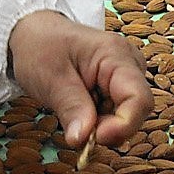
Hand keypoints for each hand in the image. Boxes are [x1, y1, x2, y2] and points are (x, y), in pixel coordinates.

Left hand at [6, 11, 154, 148]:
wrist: (34, 34)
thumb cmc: (41, 46)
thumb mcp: (50, 77)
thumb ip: (70, 107)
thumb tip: (82, 139)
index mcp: (116, 55)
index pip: (139, 98)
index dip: (124, 125)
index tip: (96, 138)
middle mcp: (129, 66)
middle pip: (136, 111)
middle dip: (108, 128)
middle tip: (77, 130)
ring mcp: (124, 78)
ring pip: (125, 117)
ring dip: (100, 126)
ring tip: (72, 111)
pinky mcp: (116, 89)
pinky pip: (115, 115)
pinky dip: (97, 122)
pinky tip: (78, 110)